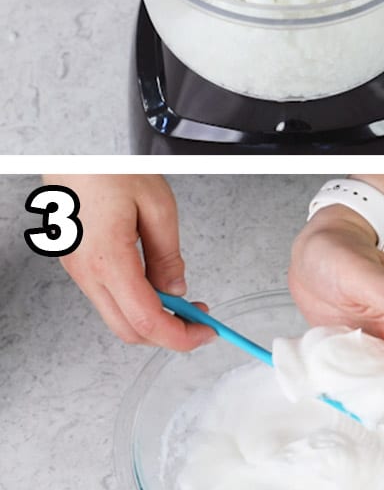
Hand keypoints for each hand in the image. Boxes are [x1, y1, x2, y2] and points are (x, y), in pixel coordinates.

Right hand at [51, 174, 214, 350]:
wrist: (72, 153)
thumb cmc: (109, 169)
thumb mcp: (158, 207)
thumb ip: (168, 255)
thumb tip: (177, 290)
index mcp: (107, 260)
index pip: (146, 321)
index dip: (180, 336)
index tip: (205, 333)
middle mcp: (86, 272)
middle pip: (129, 330)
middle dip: (168, 334)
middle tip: (199, 321)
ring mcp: (78, 270)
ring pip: (117, 317)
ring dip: (152, 319)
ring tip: (182, 302)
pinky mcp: (77, 264)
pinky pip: (108, 298)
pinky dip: (136, 303)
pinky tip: (157, 288)